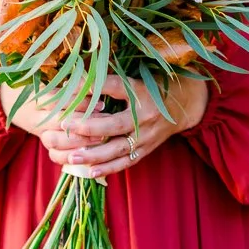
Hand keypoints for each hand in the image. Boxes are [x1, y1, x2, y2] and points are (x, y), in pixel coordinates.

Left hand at [8, 72, 208, 176]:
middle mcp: (144, 115)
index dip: (90, 88)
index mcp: (140, 92)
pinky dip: (108, 168)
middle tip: (63, 126)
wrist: (184, 104)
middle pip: (112, 124)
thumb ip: (107, 79)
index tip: (68, 89)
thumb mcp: (134, 77)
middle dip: (86, 127)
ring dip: (93, 154)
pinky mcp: (147, 149)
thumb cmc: (153, 86)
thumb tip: (75, 77)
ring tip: (71, 157)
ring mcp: (147, 135)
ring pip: (117, 148)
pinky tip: (89, 171)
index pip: (112, 87)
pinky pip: (126, 161)